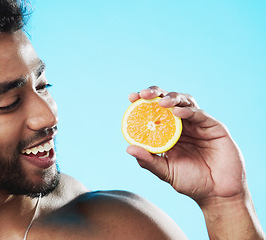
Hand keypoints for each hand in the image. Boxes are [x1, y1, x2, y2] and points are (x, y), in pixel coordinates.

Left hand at [126, 86, 245, 204]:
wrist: (218, 194)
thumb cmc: (191, 182)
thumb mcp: (165, 172)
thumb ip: (149, 160)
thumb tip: (128, 148)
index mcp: (168, 132)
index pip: (153, 111)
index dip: (143, 102)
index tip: (131, 97)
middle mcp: (182, 124)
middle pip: (168, 101)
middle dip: (155, 94)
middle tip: (143, 94)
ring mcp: (198, 124)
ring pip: (185, 102)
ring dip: (172, 98)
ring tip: (161, 102)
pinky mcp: (214, 127)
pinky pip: (200, 115)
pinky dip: (188, 111)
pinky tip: (177, 112)